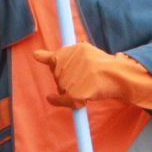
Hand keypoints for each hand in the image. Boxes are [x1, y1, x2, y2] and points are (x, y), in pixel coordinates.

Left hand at [32, 44, 151, 110]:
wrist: (117, 76)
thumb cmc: (103, 65)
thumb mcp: (85, 51)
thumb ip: (61, 54)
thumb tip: (34, 55)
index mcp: (70, 51)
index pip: (53, 59)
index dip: (53, 62)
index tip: (37, 56)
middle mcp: (66, 64)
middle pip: (57, 75)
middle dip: (65, 77)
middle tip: (84, 77)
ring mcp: (68, 79)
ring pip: (61, 87)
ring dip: (69, 88)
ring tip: (87, 85)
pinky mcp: (73, 94)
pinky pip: (60, 99)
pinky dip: (55, 100)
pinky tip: (50, 98)